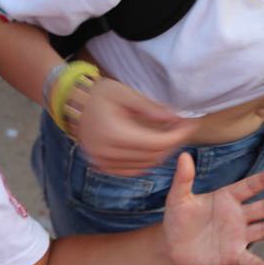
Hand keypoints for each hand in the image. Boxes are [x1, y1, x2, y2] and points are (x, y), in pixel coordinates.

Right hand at [68, 77, 193, 176]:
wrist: (72, 103)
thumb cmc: (99, 94)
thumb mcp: (126, 94)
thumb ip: (151, 108)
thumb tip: (176, 118)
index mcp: (114, 134)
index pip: (156, 143)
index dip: (177, 135)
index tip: (190, 125)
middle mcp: (108, 153)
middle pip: (153, 156)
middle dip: (172, 143)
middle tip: (183, 128)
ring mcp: (103, 162)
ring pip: (144, 165)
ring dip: (161, 153)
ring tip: (170, 135)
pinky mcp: (102, 166)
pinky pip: (131, 170)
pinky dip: (146, 162)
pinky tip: (153, 148)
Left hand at [161, 156, 263, 264]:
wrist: (172, 245)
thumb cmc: (178, 218)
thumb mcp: (178, 198)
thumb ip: (183, 179)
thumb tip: (184, 155)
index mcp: (227, 198)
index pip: (247, 188)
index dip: (259, 182)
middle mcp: (238, 215)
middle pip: (262, 208)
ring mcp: (238, 236)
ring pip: (262, 230)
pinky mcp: (233, 255)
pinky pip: (249, 260)